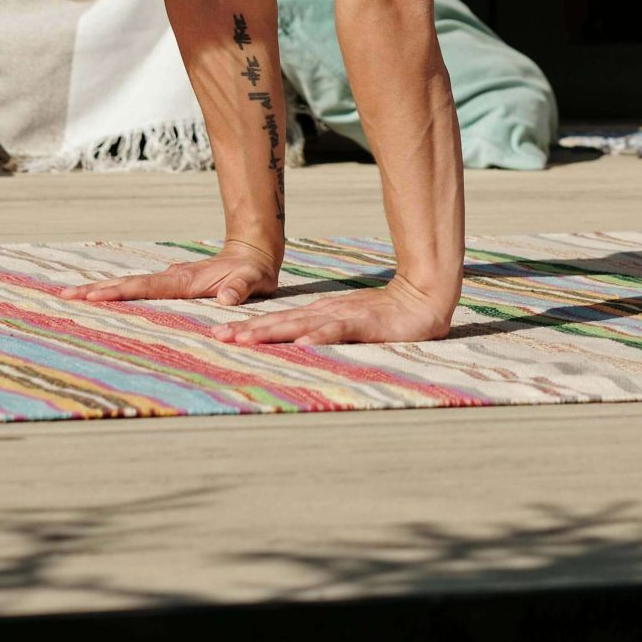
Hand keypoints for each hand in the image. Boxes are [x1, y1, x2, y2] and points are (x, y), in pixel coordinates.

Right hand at [59, 241, 280, 306]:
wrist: (254, 252)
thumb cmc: (254, 271)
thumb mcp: (252, 281)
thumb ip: (240, 288)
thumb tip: (225, 298)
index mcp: (184, 280)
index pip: (145, 287)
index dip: (119, 292)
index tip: (92, 295)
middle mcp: (171, 278)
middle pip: (128, 284)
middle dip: (96, 289)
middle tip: (65, 295)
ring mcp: (169, 280)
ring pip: (131, 285)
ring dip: (102, 290)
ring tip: (72, 295)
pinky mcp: (171, 284)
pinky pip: (140, 289)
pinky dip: (118, 293)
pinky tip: (102, 299)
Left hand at [211, 274, 456, 345]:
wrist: (423, 297)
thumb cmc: (386, 314)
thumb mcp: (347, 322)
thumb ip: (324, 330)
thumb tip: (296, 342)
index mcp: (320, 313)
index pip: (279, 320)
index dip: (249, 327)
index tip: (220, 334)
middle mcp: (325, 312)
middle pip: (281, 321)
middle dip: (249, 329)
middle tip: (218, 336)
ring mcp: (344, 316)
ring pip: (301, 324)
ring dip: (273, 331)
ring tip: (247, 339)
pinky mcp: (364, 323)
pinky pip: (338, 330)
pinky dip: (319, 336)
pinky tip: (303, 344)